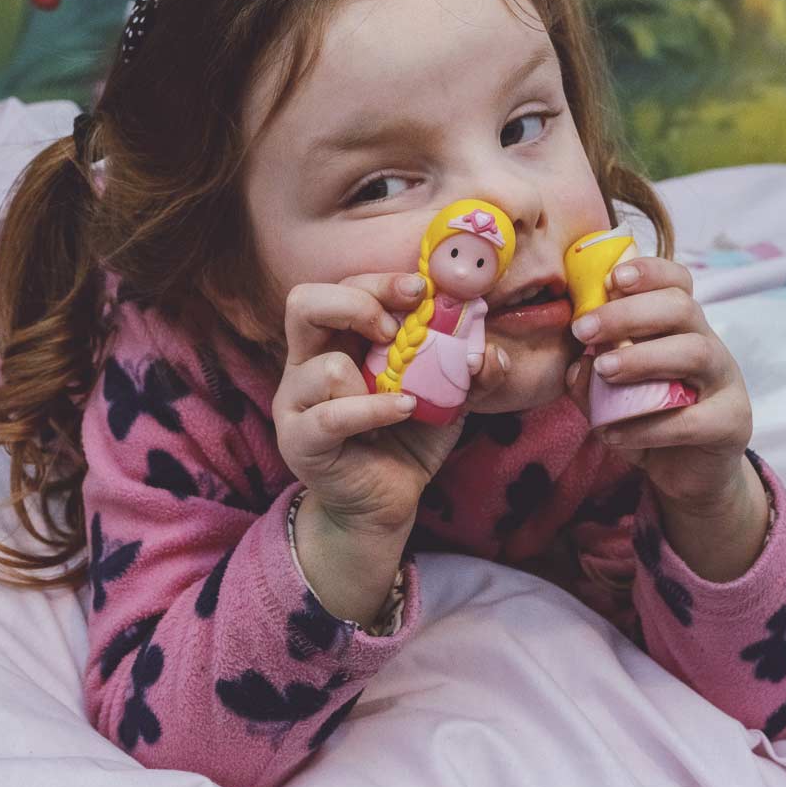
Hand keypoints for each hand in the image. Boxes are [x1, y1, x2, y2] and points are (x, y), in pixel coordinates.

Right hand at [274, 272, 506, 540]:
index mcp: (337, 341)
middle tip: (395, 331)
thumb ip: (470, 373)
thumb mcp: (447, 400)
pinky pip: (331, 415)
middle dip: (357, 303)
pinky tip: (403, 412)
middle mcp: (306, 363)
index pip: (342, 288)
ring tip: (402, 398)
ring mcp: (296, 403)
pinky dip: (374, 410)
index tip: (420, 290)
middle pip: (305, 304)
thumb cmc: (407, 441)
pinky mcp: (300, 441)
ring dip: (373, 378)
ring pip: (324, 365)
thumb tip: (489, 353)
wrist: (385, 505)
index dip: (379, 281)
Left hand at [567, 255, 754, 509]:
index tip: (611, 279)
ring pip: (695, 353)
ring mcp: (726, 383)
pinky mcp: (731, 424)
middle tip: (583, 329)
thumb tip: (577, 364)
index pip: (677, 284)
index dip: (649, 272)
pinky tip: (613, 433)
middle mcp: (709, 346)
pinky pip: (693, 419)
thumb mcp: (611, 396)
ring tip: (604, 369)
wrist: (687, 473)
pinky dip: (647, 426)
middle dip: (629, 313)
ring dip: (643, 357)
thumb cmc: (648, 420)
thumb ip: (591, 377)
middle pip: (682, 308)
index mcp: (682, 328)